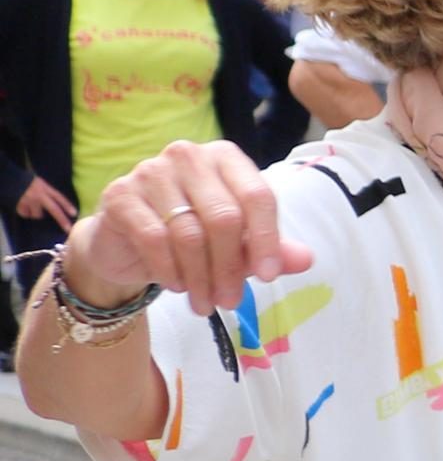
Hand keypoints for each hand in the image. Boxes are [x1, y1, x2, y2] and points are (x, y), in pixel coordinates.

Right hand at [14, 173, 68, 226]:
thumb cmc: (29, 182)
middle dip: (62, 220)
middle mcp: (39, 195)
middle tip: (68, 229)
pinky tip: (24, 207)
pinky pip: (26, 215)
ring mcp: (30, 201)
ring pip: (37, 215)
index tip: (75, 214)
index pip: (59, 197)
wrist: (12, 180)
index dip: (67, 205)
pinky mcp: (20, 205)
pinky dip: (26, 213)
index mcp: (46, 188)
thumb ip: (48, 193)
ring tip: (32, 207)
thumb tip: (58, 206)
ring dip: (36, 214)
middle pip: (53, 209)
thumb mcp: (41, 184)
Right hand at [65, 140, 308, 305]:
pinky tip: (177, 286)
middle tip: (231, 301)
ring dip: (201, 277)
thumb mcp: (235, 243)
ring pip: (189, 233)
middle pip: (224, 217)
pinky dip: (170, 269)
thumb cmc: (191, 236)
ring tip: (206, 304)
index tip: (268, 277)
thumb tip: (306, 260)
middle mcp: (188, 156)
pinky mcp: (120, 194)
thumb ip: (269, 248)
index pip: (257, 196)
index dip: (266, 240)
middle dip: (231, 267)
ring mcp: (150, 171)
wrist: (126, 244)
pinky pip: (154, 239)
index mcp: (225, 158)